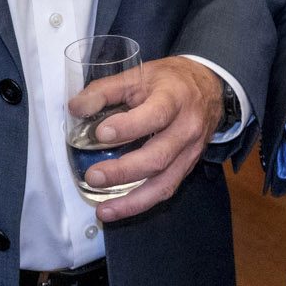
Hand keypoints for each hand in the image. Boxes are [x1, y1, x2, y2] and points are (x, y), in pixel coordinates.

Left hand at [70, 55, 220, 221]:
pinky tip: (118, 209)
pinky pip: (166, 190)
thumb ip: (105, 90)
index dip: (129, 127)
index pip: (155, 115)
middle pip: (158, 157)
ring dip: (133, 201)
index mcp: (175, 99)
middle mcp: (187, 129)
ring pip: (165, 183)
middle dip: (124, 171)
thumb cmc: (169, 81)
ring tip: (104, 210)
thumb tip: (76, 109)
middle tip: (93, 176)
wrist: (209, 87)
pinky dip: (142, 203)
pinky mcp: (188, 167)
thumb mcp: (138, 75)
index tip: (100, 133)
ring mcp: (190, 152)